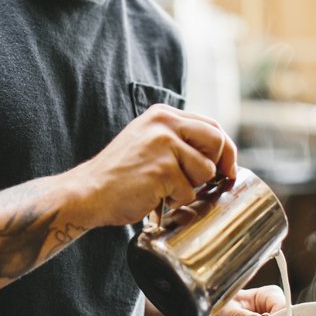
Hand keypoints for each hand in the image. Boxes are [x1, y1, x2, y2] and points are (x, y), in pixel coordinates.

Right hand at [73, 104, 236, 227]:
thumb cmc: (120, 174)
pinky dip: (175, 201)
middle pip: (217, 141)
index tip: (227, 168)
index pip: (211, 126)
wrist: (88, 192)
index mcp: (163, 115)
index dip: (225, 150)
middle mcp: (164, 123)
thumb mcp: (148, 142)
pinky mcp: (162, 169)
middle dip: (219, 166)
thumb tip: (219, 157)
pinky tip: (154, 196)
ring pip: (205, 170)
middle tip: (209, 183)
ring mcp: (163, 145)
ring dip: (191, 187)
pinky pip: (188, 191)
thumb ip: (178, 140)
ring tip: (165, 189)